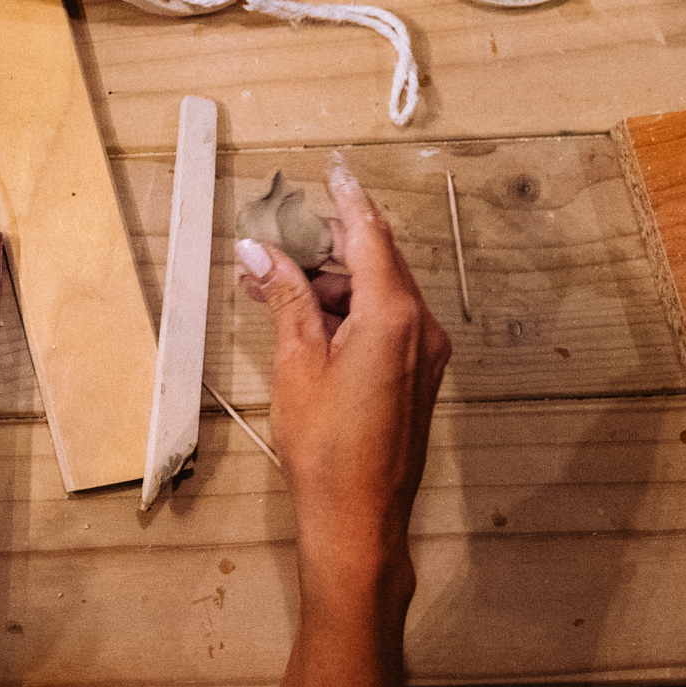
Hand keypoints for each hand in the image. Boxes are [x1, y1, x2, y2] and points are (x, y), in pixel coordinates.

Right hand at [237, 165, 449, 686]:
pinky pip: (383, 322)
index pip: (370, 235)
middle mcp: (420, 328)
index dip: (347, 198)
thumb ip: (286, 296)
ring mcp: (424, 353)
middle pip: (373, 262)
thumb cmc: (327, 448)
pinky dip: (346, 312)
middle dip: (323, 248)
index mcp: (394, 316)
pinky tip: (305, 320)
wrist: (358, 516)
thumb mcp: (296, 361)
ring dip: (329, 284)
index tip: (334, 169)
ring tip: (275, 289)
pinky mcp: (417, 374)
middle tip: (274, 241)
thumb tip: (261, 252)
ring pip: (376, 293)